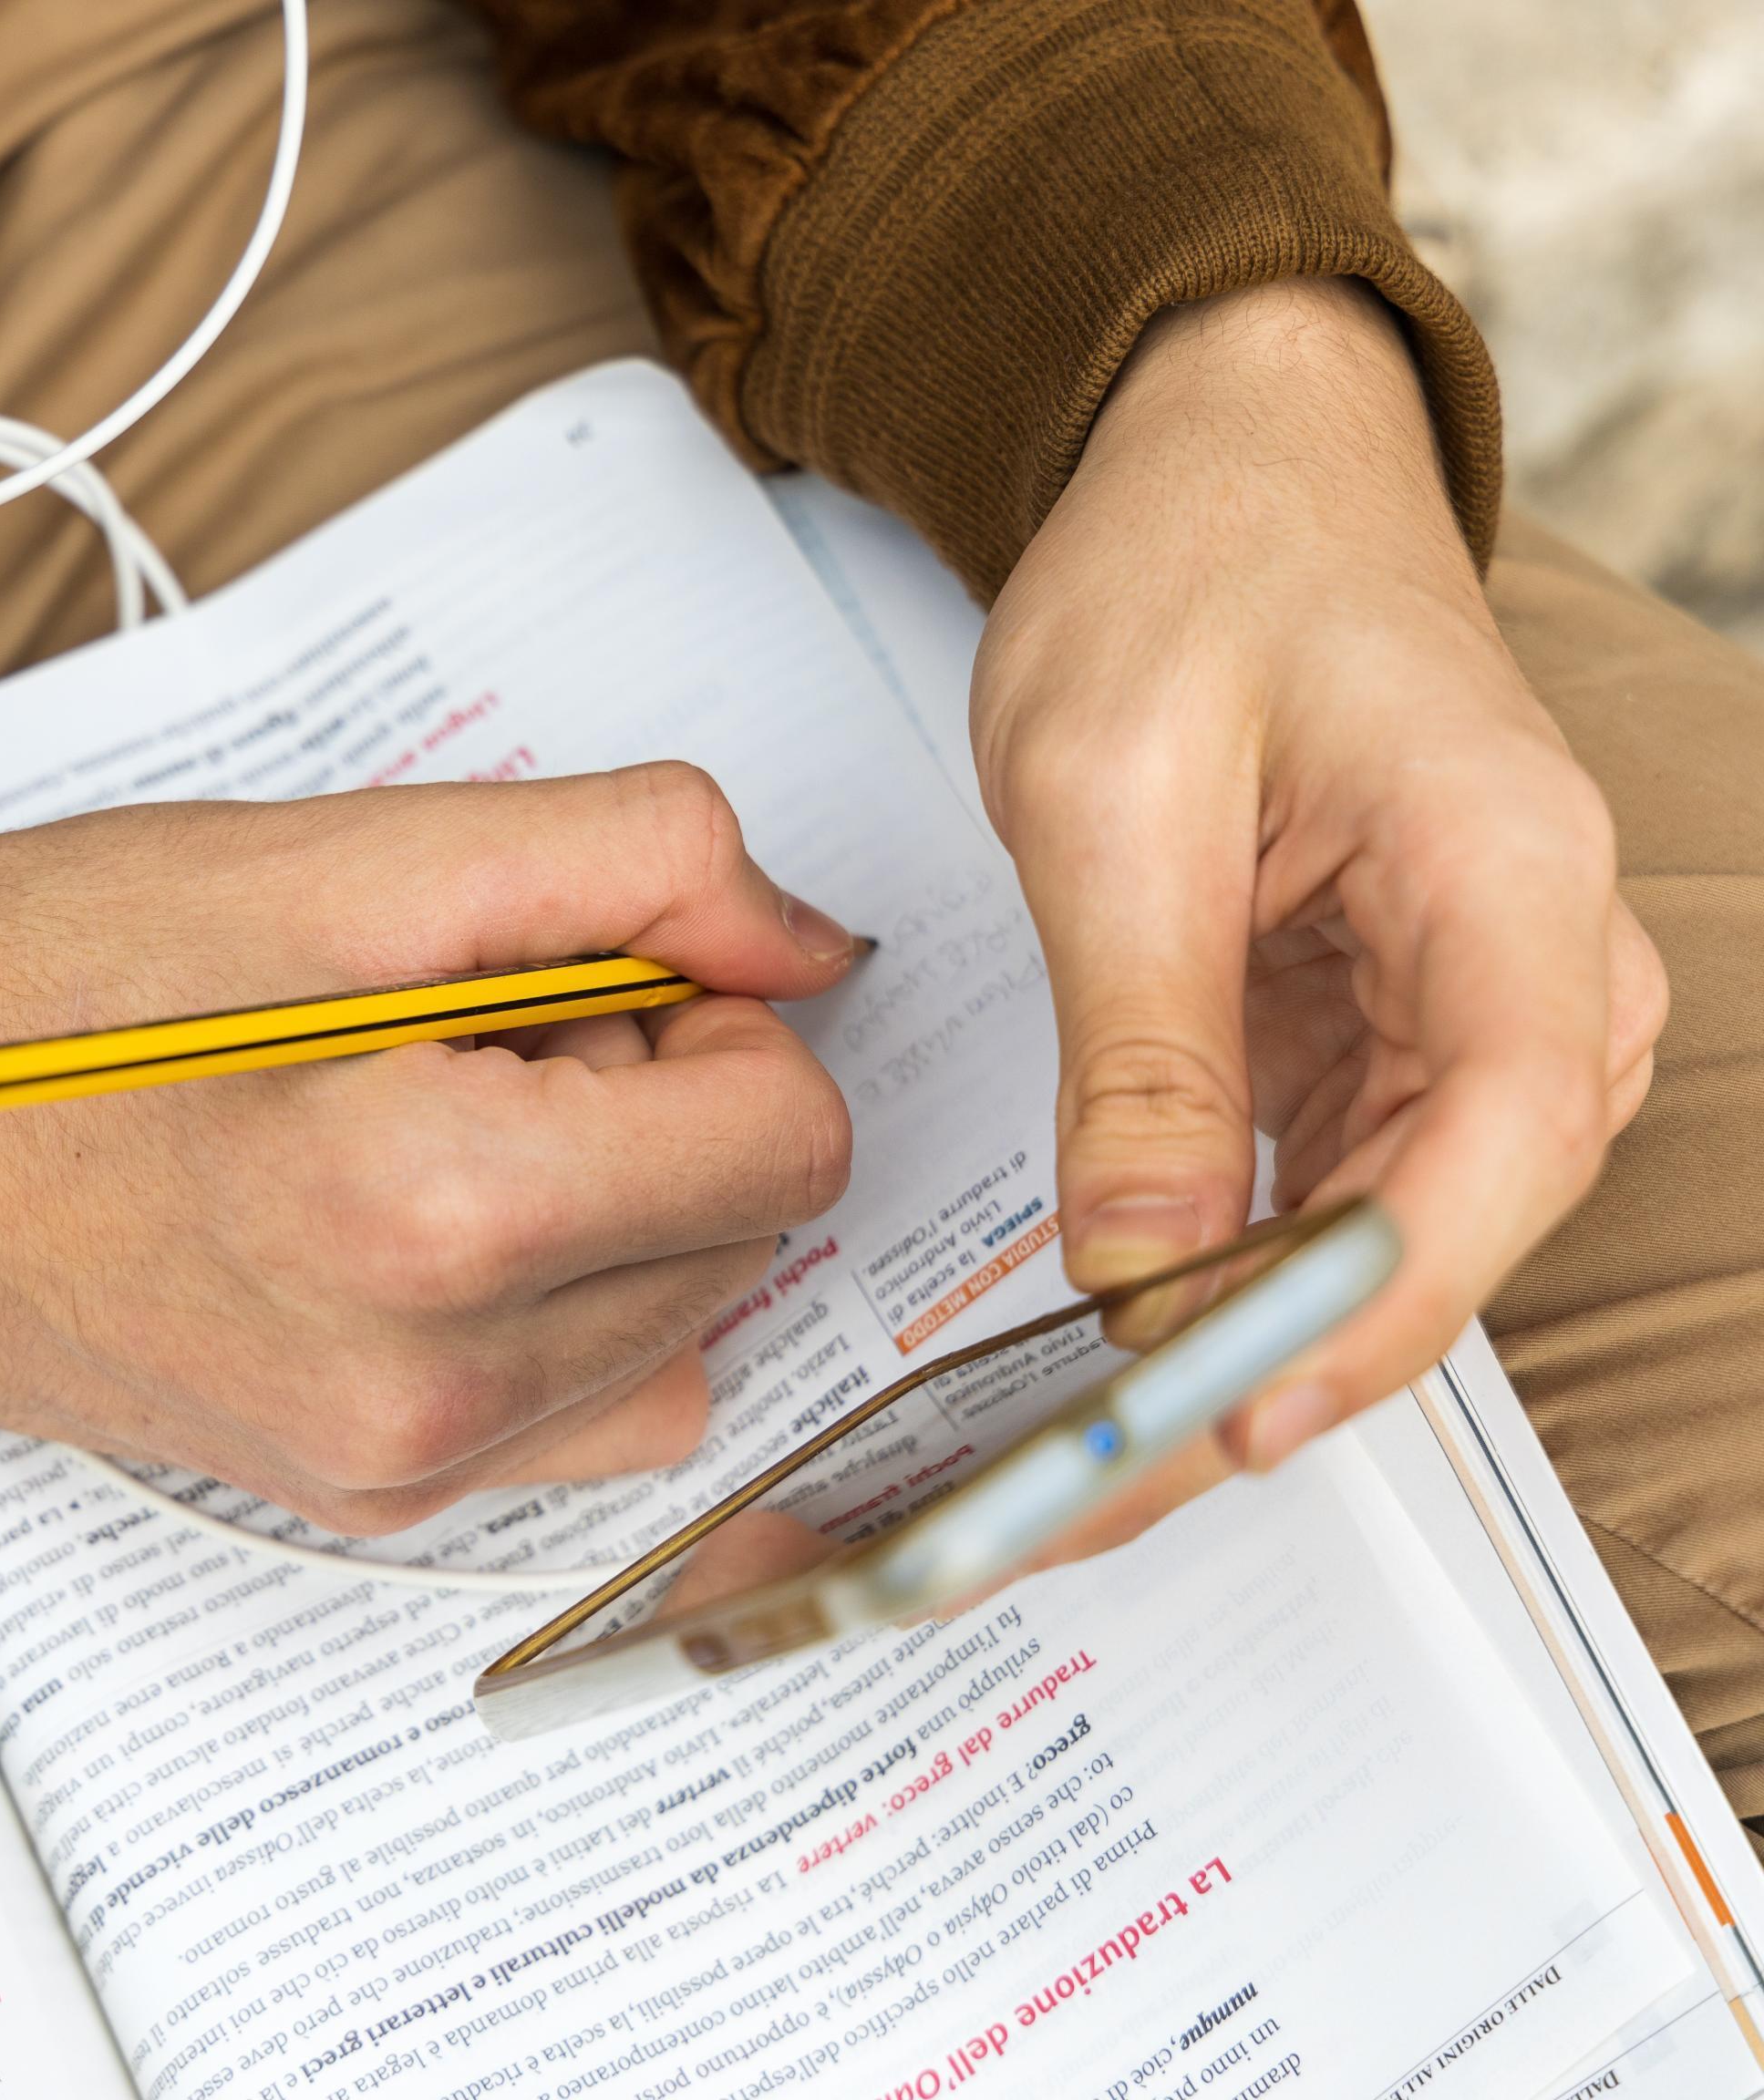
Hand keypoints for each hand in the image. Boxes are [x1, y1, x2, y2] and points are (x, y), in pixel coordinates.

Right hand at [0, 766, 859, 1532]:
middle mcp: (435, 1385)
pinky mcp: (356, 1497)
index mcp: (441, 1211)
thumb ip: (637, 865)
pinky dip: (549, 1307)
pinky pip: (579, 1411)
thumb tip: (807, 946)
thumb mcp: (354, 854)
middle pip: (746, 1231)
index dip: (710, 1014)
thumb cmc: (41, 985)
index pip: (793, 1137)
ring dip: (608, 1205)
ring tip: (411, 1119)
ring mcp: (394, 1467)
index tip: (571, 976)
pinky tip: (405, 1224)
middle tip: (458, 1033)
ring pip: (681, 1323)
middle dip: (651, 1102)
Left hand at [972, 277, 1665, 1567]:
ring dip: (1245, 1337)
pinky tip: (1117, 1327)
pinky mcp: (1399, 1027)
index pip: (1501, 1135)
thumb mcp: (1112, 796)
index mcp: (1508, 871)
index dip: (1373, 1303)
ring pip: (1390, 1229)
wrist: (1226, 470)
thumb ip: (1143, 1045)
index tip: (1230, 1415)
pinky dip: (1230, 1263)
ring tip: (1074, 1449)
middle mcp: (1540, 957)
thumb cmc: (1183, 570)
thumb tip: (1142, 1271)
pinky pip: (1336, 1184)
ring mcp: (1480, 1002)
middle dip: (1274, 1364)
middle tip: (1089, 1493)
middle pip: (1448, 1221)